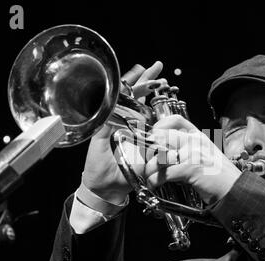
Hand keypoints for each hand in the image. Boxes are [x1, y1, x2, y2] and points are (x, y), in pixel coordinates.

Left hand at [82, 61, 164, 203]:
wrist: (106, 189)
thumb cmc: (97, 170)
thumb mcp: (97, 147)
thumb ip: (104, 129)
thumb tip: (110, 109)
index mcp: (112, 122)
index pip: (122, 97)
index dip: (132, 83)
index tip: (142, 69)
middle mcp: (125, 124)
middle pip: (137, 98)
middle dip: (148, 82)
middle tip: (158, 68)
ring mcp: (136, 134)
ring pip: (147, 109)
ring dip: (155, 95)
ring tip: (162, 81)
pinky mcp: (146, 145)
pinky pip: (155, 128)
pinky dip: (162, 117)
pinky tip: (167, 107)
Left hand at [145, 115, 241, 203]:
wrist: (235, 192)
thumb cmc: (219, 178)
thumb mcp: (205, 157)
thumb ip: (187, 151)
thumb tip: (163, 155)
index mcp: (199, 136)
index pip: (176, 120)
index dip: (160, 125)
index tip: (152, 136)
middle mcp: (196, 141)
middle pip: (162, 136)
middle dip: (148, 151)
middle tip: (145, 162)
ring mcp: (194, 153)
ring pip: (159, 155)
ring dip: (149, 169)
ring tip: (148, 176)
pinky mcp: (191, 167)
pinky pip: (164, 173)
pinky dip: (154, 181)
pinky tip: (154, 185)